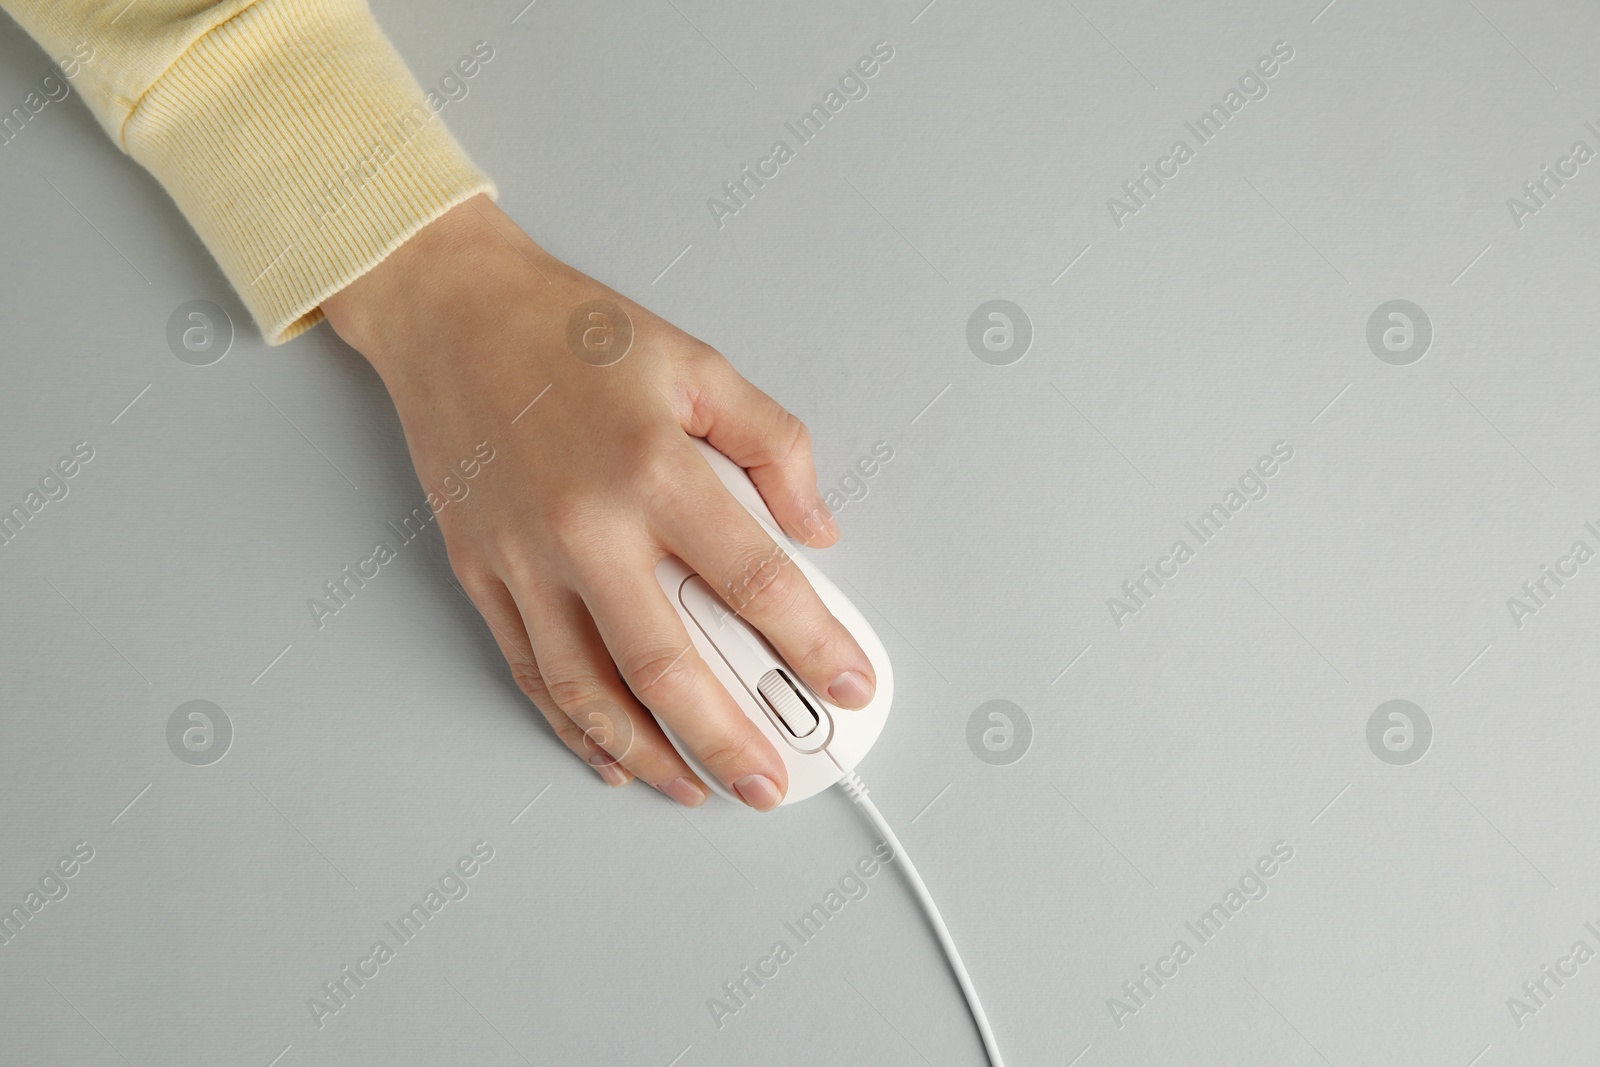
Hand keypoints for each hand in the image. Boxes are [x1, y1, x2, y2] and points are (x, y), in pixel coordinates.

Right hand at [321, 195, 876, 809]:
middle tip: (771, 782)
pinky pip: (529, 671)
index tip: (847, 684)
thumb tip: (815, 528)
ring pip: (588, 690)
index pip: (753, 581)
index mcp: (654, 468)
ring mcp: (523, 557)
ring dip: (648, 754)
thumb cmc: (573, 333)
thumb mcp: (699, 364)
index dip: (811, 643)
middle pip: (667, 665)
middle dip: (728, 739)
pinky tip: (609, 756)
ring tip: (697, 788)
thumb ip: (773, 446)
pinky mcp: (478, 571)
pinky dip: (571, 726)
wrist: (451, 309)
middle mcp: (585, 524)